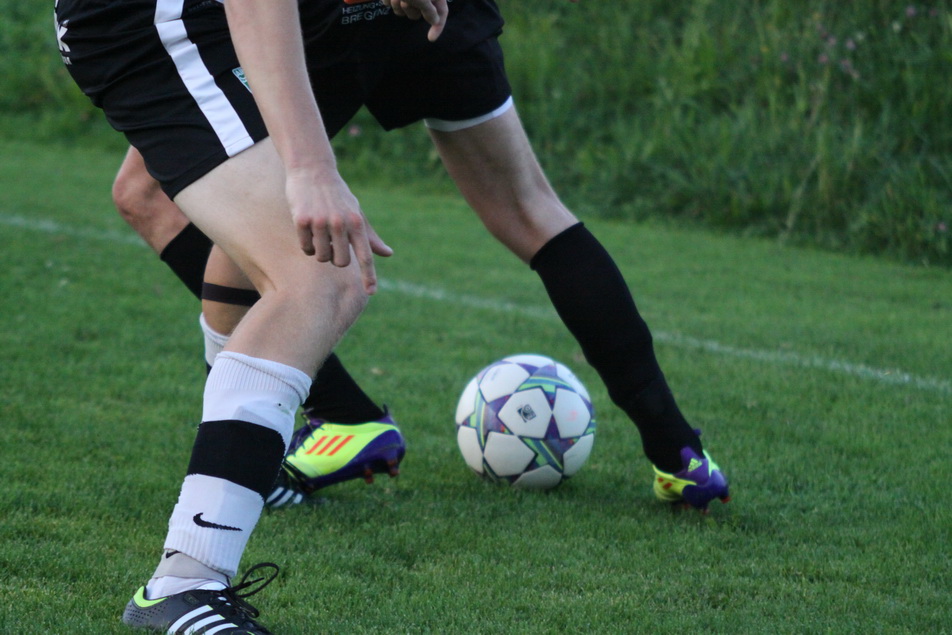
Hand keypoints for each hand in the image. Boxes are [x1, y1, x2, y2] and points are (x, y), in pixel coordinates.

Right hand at [286, 169, 392, 294]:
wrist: (312, 169)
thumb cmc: (338, 195)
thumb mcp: (356, 213)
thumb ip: (370, 236)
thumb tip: (388, 254)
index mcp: (357, 222)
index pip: (365, 255)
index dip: (369, 275)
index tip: (370, 292)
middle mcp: (340, 223)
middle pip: (340, 262)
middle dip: (335, 259)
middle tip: (332, 244)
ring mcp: (321, 222)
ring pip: (321, 257)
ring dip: (320, 251)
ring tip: (320, 232)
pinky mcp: (302, 220)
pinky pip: (306, 248)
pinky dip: (306, 244)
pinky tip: (307, 228)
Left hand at [379, 0, 447, 40]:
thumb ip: (430, 10)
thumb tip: (434, 20)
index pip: (441, 12)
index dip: (438, 26)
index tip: (430, 38)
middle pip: (418, 13)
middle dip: (411, 9)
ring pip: (402, 11)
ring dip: (398, 4)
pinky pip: (390, 5)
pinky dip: (389, 0)